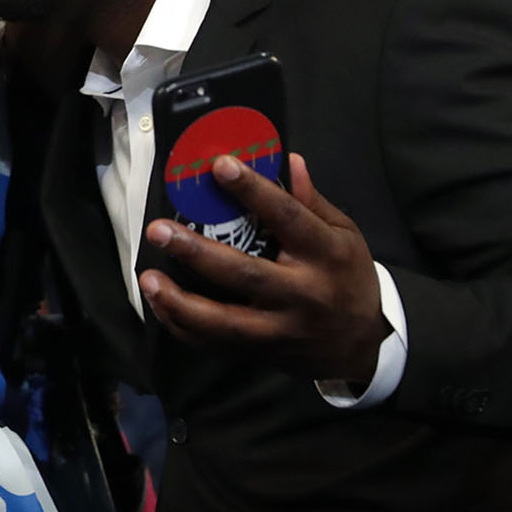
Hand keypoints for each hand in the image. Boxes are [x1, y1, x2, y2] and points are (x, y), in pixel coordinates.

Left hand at [137, 152, 386, 383]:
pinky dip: (183, 327)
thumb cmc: (348, 277)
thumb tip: (289, 159)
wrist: (363, 343)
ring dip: (181, 303)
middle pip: (245, 274)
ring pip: (225, 322)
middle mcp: (303, 294)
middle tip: (159, 230)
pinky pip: (215, 345)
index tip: (220, 165)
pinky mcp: (261, 352)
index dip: (253, 191)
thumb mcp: (344, 235)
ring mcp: (280, 329)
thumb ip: (312, 201)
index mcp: (326, 255)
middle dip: (197, 252)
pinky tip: (159, 305)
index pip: (288, 218)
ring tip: (148, 278)